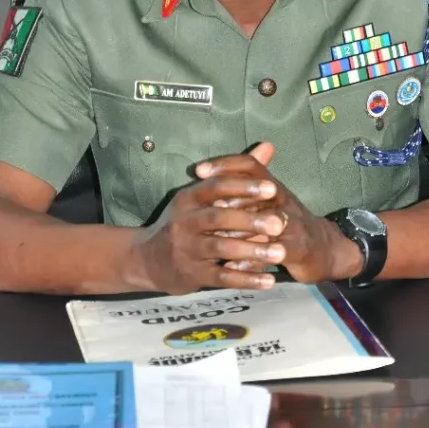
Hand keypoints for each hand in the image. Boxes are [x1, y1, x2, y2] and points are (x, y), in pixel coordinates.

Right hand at [135, 157, 288, 294]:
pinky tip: (267, 281)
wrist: (147, 259)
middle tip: (280, 223)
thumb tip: (268, 147)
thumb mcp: (201, 196)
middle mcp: (184, 221)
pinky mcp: (191, 274)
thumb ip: (238, 173)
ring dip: (252, 251)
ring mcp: (186, 249)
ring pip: (221, 248)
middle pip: (218, 217)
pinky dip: (245, 279)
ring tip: (280, 254)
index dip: (244, 187)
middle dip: (251, 220)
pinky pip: (220, 276)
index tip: (272, 188)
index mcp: (188, 198)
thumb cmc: (184, 222)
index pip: (216, 187)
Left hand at [196, 144, 363, 283]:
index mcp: (273, 187)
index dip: (226, 165)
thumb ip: (243, 186)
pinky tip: (231, 267)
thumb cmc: (289, 223)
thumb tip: (211, 173)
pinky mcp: (299, 249)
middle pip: (258, 190)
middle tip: (206, 204)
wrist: (325, 249)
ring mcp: (293, 225)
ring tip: (215, 237)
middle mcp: (283, 200)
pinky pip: (274, 253)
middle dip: (230, 194)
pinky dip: (251, 261)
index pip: (251, 166)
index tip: (199, 171)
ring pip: (267, 222)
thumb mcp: (268, 201)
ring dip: (241, 229)